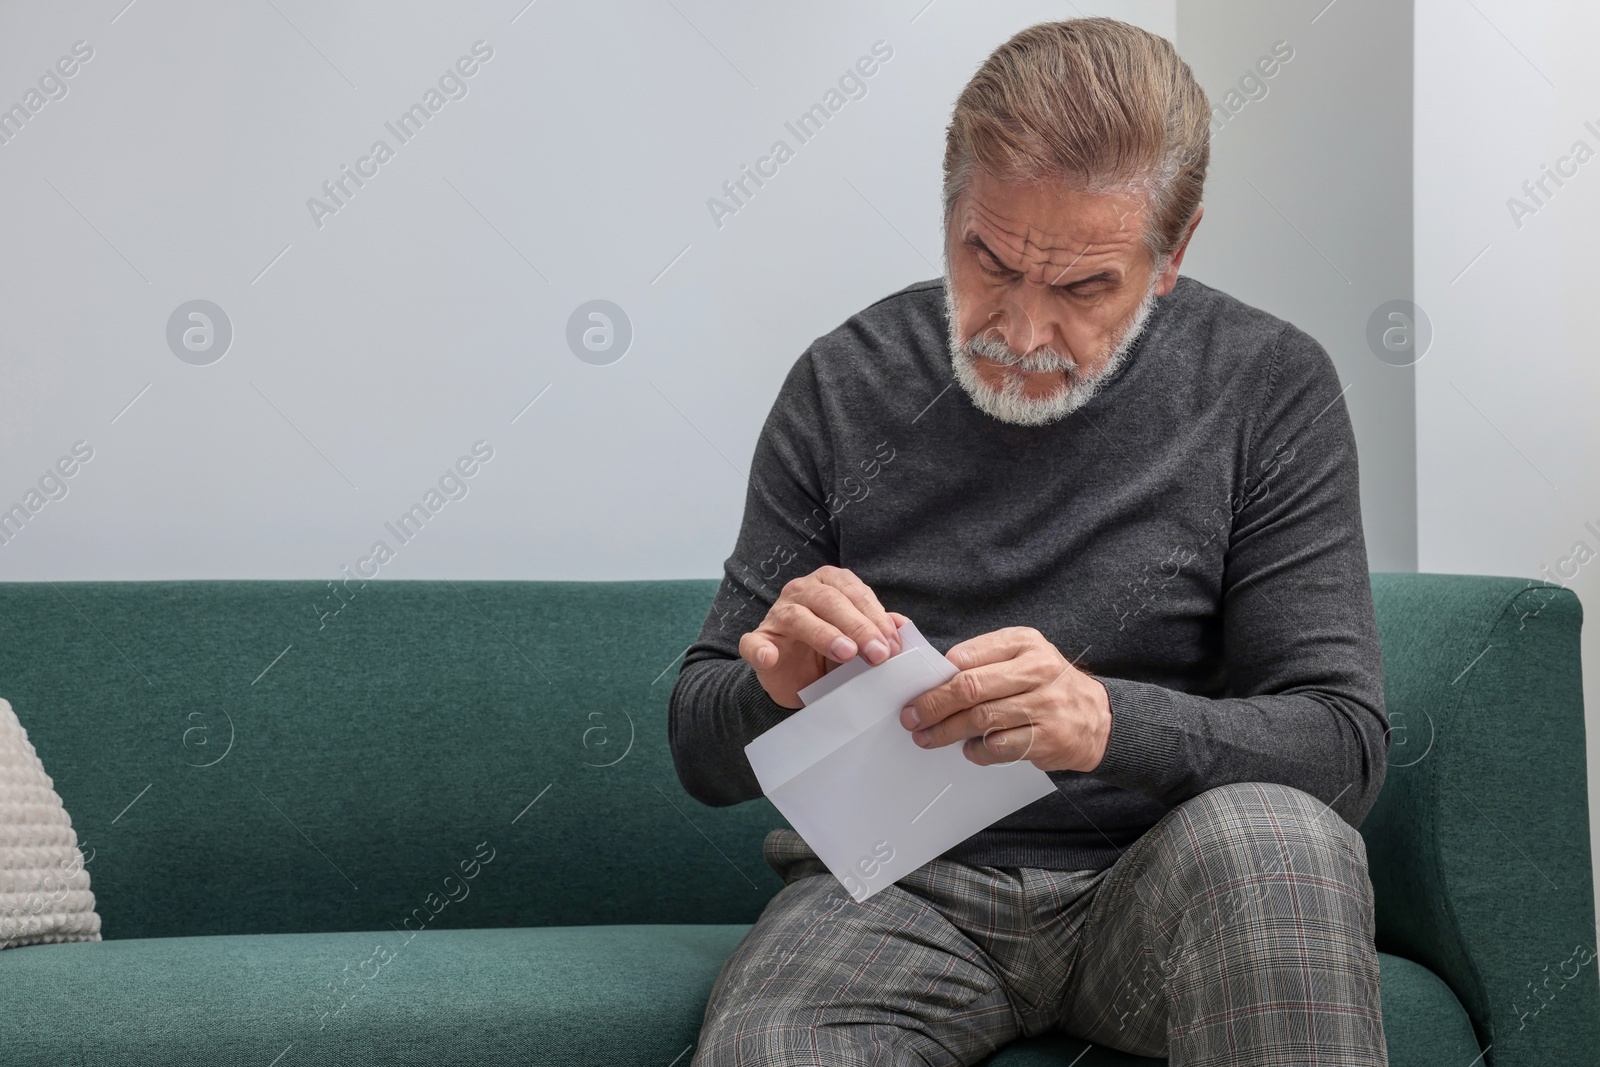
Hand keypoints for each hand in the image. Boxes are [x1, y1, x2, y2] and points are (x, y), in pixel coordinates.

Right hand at [739, 565, 905, 708]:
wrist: (799, 681)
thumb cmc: (832, 654)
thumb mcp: (860, 642)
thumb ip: (880, 631)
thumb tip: (902, 626)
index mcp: (829, 583)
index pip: (854, 592)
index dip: (875, 617)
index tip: (893, 645)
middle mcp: (801, 592)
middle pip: (829, 600)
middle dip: (858, 627)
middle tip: (878, 654)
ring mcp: (776, 616)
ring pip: (797, 617)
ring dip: (823, 634)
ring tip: (846, 654)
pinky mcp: (757, 642)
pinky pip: (753, 643)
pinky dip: (760, 649)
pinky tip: (770, 658)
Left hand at [899, 626, 1110, 771]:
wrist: (1098, 718)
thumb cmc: (1048, 685)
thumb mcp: (1023, 656)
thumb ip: (984, 660)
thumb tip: (933, 677)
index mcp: (1024, 643)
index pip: (968, 655)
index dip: (936, 676)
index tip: (914, 690)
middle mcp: (1037, 670)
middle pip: (970, 687)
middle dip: (933, 705)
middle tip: (911, 717)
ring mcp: (1044, 705)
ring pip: (981, 719)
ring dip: (947, 731)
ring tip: (927, 736)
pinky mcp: (1048, 738)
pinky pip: (999, 746)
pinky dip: (977, 750)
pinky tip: (969, 749)